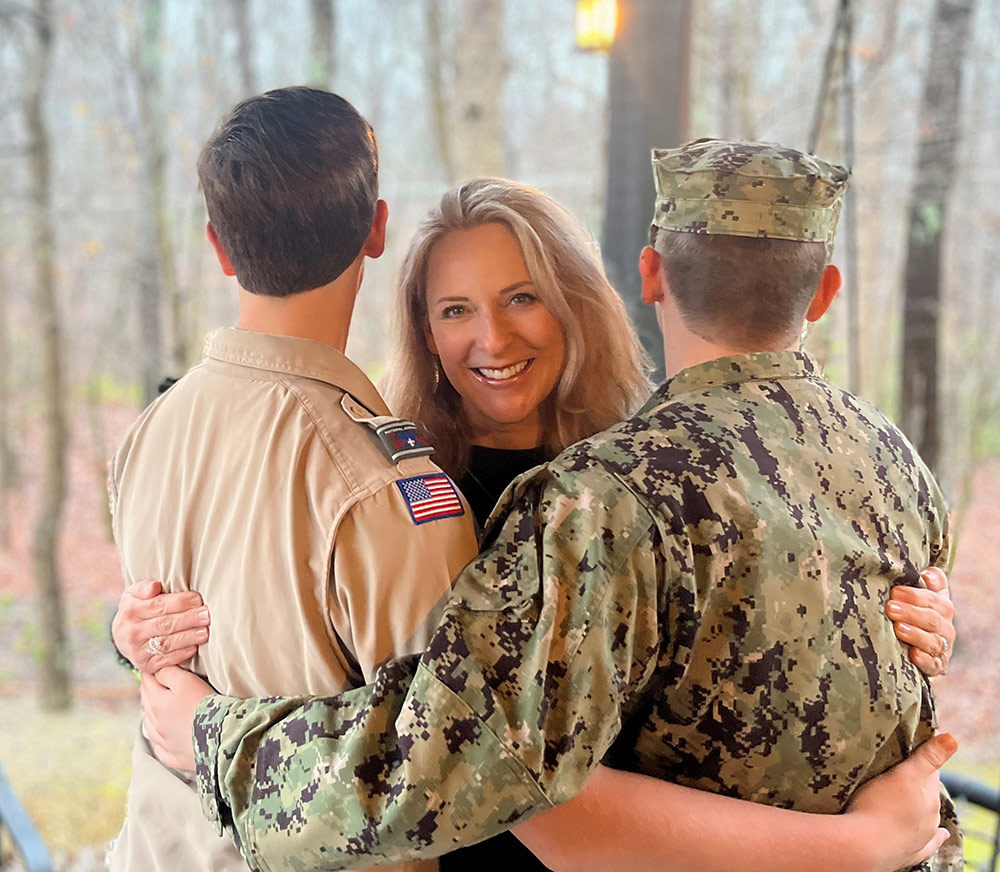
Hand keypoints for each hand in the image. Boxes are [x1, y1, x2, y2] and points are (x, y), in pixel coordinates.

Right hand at [112, 581, 210, 671]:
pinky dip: (181, 654)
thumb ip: (143, 587)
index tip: (198, 599)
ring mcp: (138, 650)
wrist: (122, 636)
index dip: (180, 602)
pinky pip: (165, 660)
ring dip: (188, 638)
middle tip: (207, 615)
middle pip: (164, 624)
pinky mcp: (146, 665)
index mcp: (130, 610)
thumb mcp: (133, 593)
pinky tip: (195, 647)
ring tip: (205, 631)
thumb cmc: (135, 609)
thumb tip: (155, 586)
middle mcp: (132, 631)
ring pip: (166, 643)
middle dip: (188, 619)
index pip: (158, 605)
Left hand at [141, 665, 213, 770]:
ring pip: (150, 726)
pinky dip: (159, 739)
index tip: (152, 665)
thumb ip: (168, 673)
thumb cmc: (204, 706)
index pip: (147, 682)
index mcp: (156, 703)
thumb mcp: (186, 681)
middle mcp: (155, 724)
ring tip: (155, 708)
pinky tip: (163, 737)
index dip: (150, 671)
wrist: (218, 738)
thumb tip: (157, 670)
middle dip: (149, 690)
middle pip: (146, 703)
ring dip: (151, 715)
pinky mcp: (175, 757)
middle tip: (153, 681)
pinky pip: (161, 747)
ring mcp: (164, 742)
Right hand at [847, 733, 956, 869]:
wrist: (863, 846)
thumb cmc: (879, 806)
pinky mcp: (909, 853)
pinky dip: (936, 839)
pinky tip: (942, 835)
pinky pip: (928, 845)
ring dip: (918, 808)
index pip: (931, 772)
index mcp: (928, 797)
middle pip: (927, 794)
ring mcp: (920, 837)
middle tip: (898, 774)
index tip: (910, 752)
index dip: (922, 760)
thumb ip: (928, 757)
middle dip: (916, 784)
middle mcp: (929, 818)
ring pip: (926, 817)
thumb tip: (952, 738)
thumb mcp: (905, 775)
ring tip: (906, 800)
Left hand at [887, 567, 954, 675]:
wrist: (915, 646)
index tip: (895, 591)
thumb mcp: (923, 595)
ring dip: (916, 635)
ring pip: (933, 642)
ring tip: (898, 628)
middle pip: (932, 620)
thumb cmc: (914, 612)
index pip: (934, 600)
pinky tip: (912, 654)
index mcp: (943, 608)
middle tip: (890, 608)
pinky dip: (924, 660)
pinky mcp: (936, 667)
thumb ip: (929, 583)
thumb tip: (928, 573)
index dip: (915, 596)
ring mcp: (942, 649)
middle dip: (911, 613)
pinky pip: (933, 665)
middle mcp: (946, 628)